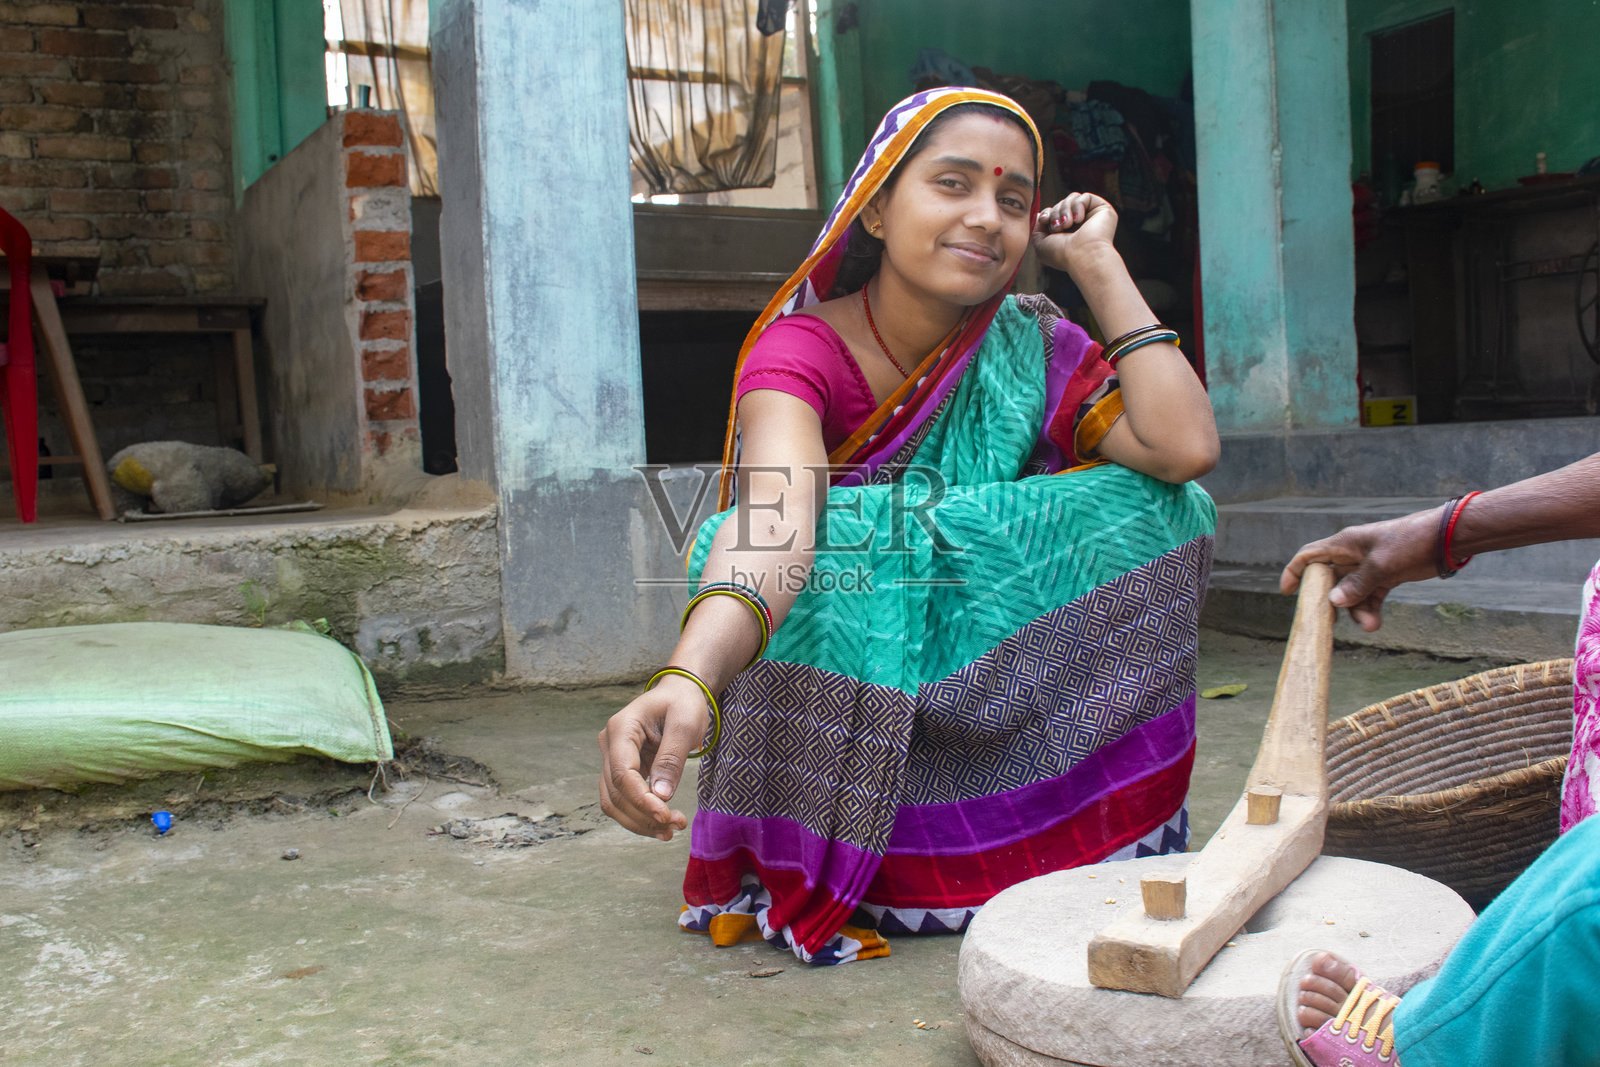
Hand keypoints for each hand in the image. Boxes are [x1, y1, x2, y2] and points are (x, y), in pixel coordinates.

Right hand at [596, 674, 710, 840]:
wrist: (679, 694)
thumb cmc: (683, 703)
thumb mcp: (685, 724)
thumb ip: (672, 758)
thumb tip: (661, 795)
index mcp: (622, 728)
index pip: (622, 773)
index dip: (641, 799)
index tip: (665, 816)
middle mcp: (610, 744)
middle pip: (615, 792)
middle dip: (643, 815)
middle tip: (676, 826)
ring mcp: (612, 758)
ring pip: (613, 801)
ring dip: (639, 821)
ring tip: (670, 831)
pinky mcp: (622, 770)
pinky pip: (623, 799)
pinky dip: (639, 815)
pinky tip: (661, 824)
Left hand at [1031, 192, 1117, 272]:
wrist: (1082, 256)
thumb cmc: (1061, 254)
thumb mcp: (1040, 244)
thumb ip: (1037, 229)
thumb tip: (1039, 214)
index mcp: (1068, 232)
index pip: (1055, 212)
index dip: (1047, 213)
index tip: (1044, 220)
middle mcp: (1081, 224)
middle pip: (1062, 204)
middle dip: (1055, 212)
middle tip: (1058, 227)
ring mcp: (1092, 217)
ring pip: (1072, 198)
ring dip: (1065, 210)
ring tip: (1067, 225)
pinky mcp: (1103, 210)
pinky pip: (1085, 197)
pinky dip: (1077, 206)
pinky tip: (1078, 220)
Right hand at [1278, 508, 1442, 631]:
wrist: (1446, 538)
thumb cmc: (1410, 541)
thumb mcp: (1381, 564)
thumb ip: (1357, 585)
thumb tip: (1334, 602)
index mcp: (1345, 544)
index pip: (1310, 556)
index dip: (1295, 573)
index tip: (1287, 592)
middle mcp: (1353, 555)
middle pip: (1330, 580)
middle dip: (1331, 602)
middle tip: (1330, 623)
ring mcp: (1369, 566)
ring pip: (1352, 593)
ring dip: (1358, 611)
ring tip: (1370, 626)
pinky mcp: (1385, 576)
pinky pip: (1370, 596)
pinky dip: (1371, 609)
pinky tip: (1376, 623)